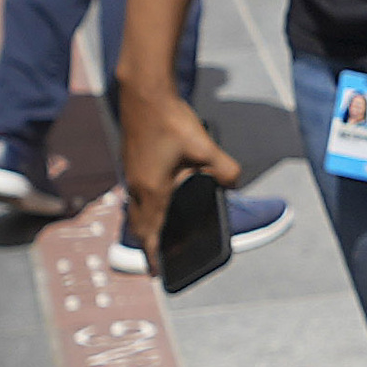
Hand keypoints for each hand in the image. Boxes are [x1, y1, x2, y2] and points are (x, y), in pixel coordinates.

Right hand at [121, 85, 241, 263]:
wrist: (145, 94)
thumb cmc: (172, 121)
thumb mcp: (207, 148)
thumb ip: (225, 171)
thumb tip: (234, 186)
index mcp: (153, 189)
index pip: (151, 230)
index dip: (153, 253)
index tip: (155, 271)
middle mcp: (138, 185)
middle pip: (140, 224)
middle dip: (148, 243)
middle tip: (158, 258)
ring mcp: (133, 173)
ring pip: (137, 209)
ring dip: (146, 224)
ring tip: (159, 236)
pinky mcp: (133, 162)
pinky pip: (138, 194)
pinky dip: (146, 207)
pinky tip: (160, 202)